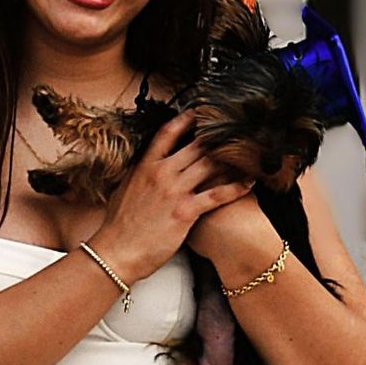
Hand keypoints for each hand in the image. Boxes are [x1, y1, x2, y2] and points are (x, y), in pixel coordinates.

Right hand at [92, 107, 254, 283]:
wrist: (116, 252)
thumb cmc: (118, 226)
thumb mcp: (123, 190)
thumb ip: (138, 174)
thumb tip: (143, 167)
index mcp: (145, 166)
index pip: (168, 133)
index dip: (186, 119)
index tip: (200, 113)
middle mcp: (162, 173)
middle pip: (196, 145)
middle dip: (217, 137)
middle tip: (235, 132)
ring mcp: (174, 191)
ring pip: (210, 165)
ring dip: (231, 159)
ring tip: (247, 154)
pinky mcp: (185, 211)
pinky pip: (217, 194)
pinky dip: (236, 187)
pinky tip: (249, 183)